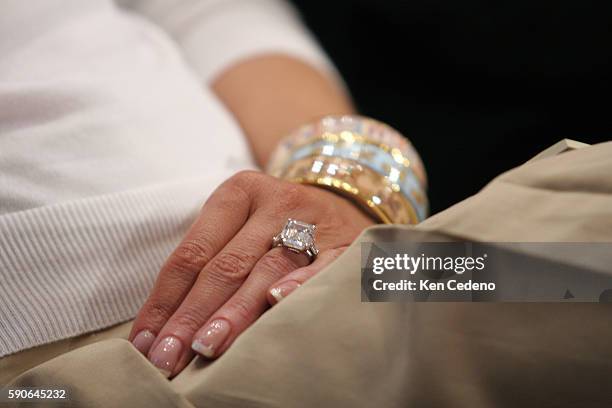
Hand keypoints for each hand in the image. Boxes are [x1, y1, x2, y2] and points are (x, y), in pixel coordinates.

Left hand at [129, 170, 373, 376]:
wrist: (344, 205)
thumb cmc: (277, 225)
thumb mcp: (241, 225)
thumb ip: (206, 266)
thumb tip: (160, 331)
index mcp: (239, 192)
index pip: (192, 251)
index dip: (165, 299)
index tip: (146, 342)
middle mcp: (275, 202)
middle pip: (226, 264)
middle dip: (192, 315)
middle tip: (168, 356)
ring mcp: (312, 221)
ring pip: (267, 269)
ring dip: (234, 312)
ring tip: (207, 345)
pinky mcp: (345, 243)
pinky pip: (321, 267)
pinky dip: (299, 285)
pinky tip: (276, 303)